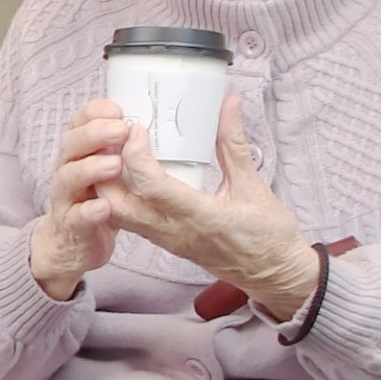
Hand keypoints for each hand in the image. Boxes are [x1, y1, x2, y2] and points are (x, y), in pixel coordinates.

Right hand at [30, 98, 129, 300]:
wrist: (71, 246)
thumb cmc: (93, 200)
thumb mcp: (105, 170)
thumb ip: (118, 148)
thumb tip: (144, 123)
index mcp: (77, 153)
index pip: (77, 123)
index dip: (93, 113)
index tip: (117, 109)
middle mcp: (66, 170)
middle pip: (70, 144)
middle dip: (94, 134)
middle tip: (121, 130)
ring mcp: (65, 199)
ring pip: (68, 177)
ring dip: (90, 168)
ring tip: (115, 165)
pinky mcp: (71, 226)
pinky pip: (76, 217)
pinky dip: (89, 211)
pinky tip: (104, 207)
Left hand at [94, 97, 319, 319]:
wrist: (274, 274)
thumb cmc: (269, 235)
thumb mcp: (254, 185)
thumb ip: (234, 144)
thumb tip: (227, 105)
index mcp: (199, 216)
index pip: (152, 186)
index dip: (136, 155)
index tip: (137, 129)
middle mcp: (174, 232)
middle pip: (118, 205)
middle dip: (106, 171)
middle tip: (112, 140)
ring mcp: (166, 241)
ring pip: (119, 216)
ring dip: (109, 186)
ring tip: (117, 153)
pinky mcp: (165, 243)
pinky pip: (130, 222)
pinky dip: (120, 198)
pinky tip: (128, 175)